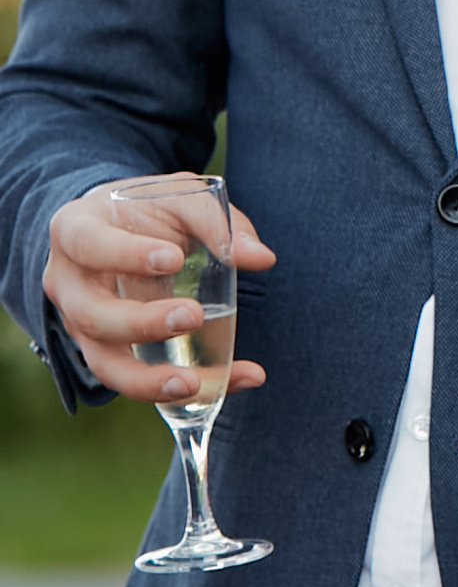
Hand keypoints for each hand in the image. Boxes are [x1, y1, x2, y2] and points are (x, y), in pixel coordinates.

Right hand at [44, 182, 273, 400]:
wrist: (119, 229)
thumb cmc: (146, 210)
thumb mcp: (177, 197)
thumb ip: (214, 221)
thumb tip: (261, 258)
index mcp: (75, 230)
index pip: (89, 245)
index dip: (125, 255)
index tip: (173, 259)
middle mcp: (68, 284)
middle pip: (92, 315)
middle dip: (141, 324)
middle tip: (193, 316)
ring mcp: (82, 325)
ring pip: (103, 364)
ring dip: (147, 381)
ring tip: (194, 384)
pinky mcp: (108, 353)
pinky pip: (139, 380)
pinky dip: (189, 389)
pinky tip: (235, 382)